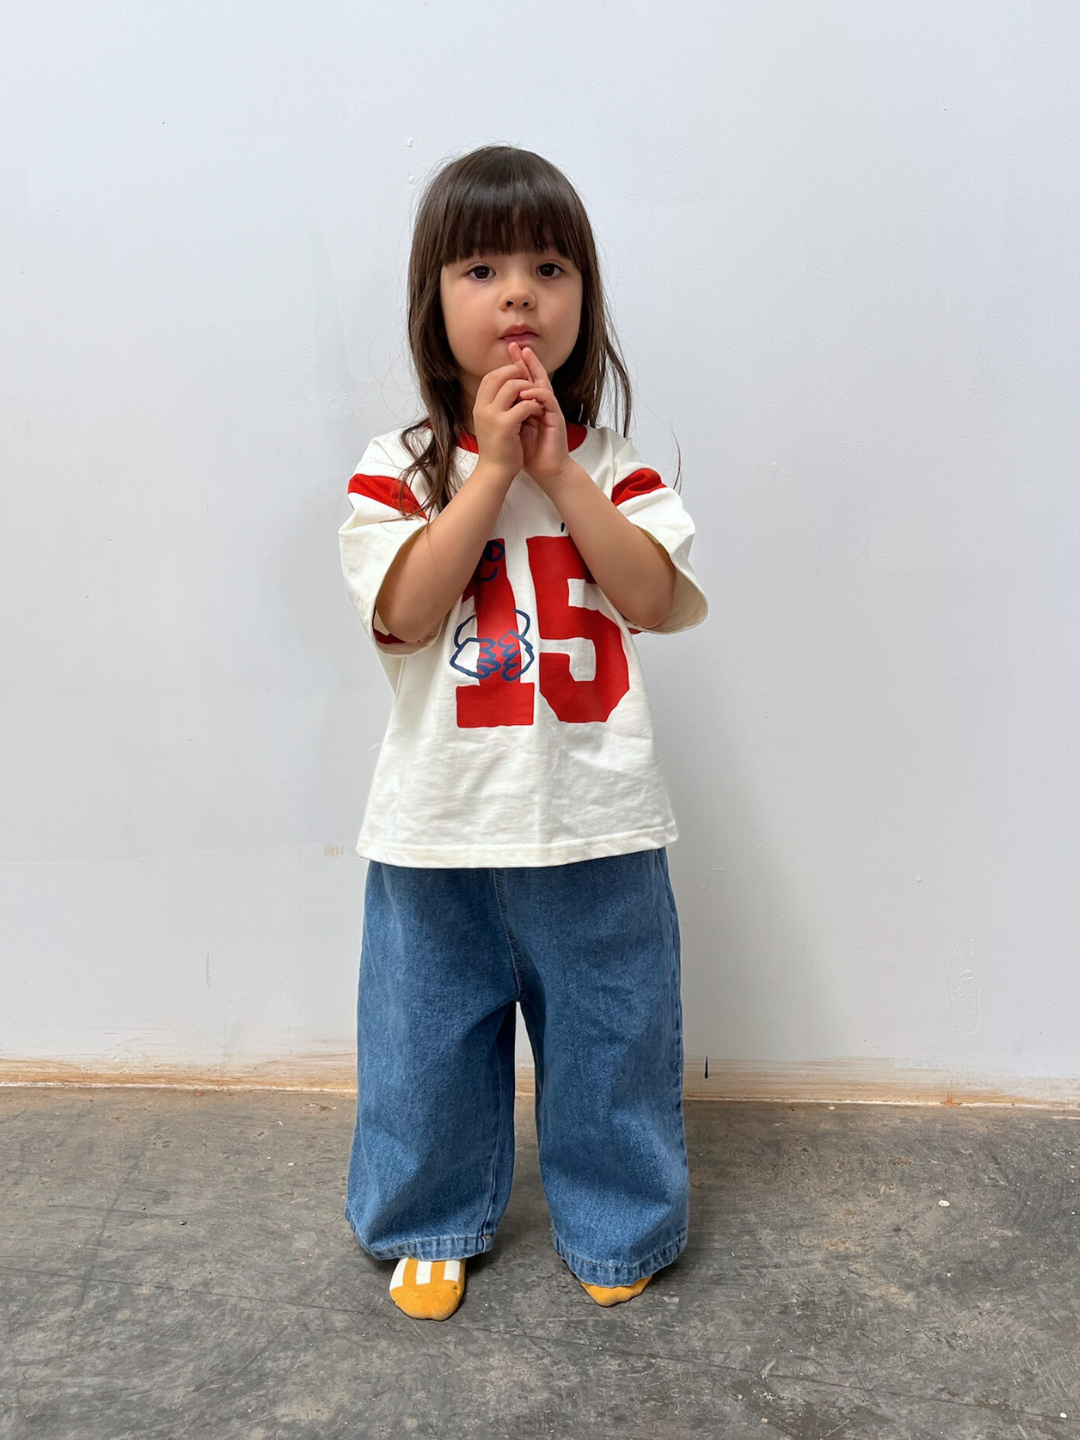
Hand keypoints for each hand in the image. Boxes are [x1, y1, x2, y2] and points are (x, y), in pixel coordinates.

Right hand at [471, 354, 544, 476]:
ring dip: (527, 387)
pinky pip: (523, 404)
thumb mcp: (491, 422)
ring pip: (512, 386)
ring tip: (535, 396)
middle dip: (517, 372)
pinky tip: (538, 411)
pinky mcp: (505, 425)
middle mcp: (482, 408)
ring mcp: (492, 416)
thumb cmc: (497, 448)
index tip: (519, 372)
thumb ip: (496, 405)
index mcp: (479, 406)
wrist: (495, 471)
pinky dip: (533, 404)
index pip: (490, 377)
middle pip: (499, 376)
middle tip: (530, 379)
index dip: (505, 370)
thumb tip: (508, 389)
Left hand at [509, 342, 573, 493]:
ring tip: (522, 359)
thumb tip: (494, 403)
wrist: (547, 470)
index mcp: (531, 407)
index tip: (506, 354)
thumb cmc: (530, 454)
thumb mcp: (514, 430)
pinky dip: (536, 393)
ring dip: (533, 371)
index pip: (524, 382)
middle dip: (526, 361)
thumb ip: (509, 414)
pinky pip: (547, 400)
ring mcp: (550, 410)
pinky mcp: (556, 418)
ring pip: (543, 384)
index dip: (516, 368)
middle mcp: (542, 406)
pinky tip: (525, 391)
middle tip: (516, 346)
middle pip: (535, 378)